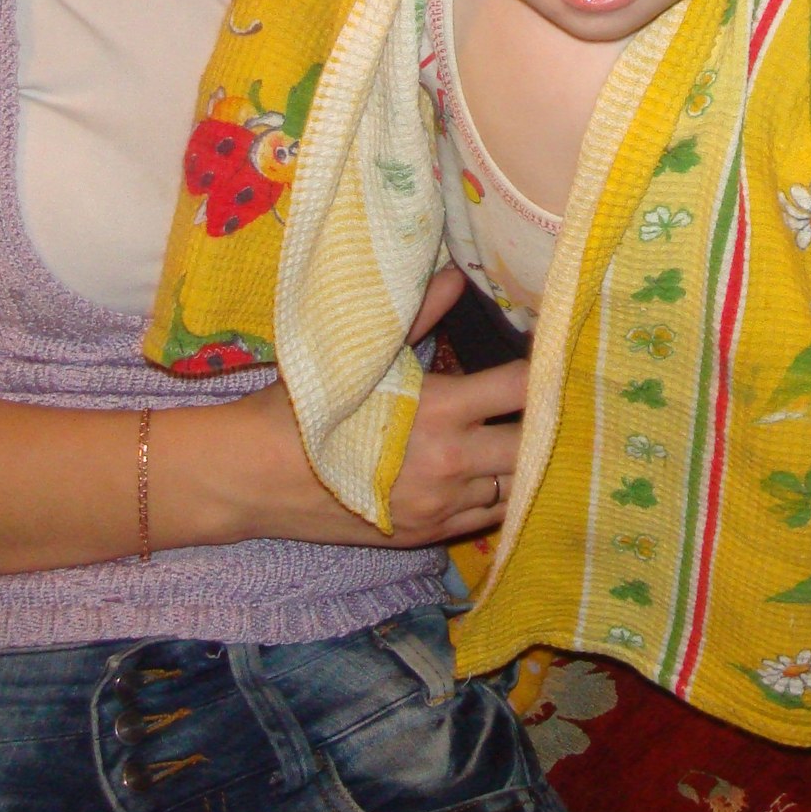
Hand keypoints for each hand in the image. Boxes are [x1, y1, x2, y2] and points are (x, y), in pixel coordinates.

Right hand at [190, 267, 526, 550]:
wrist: (256, 475)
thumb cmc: (306, 406)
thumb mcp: (363, 356)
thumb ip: (419, 316)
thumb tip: (458, 275)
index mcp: (439, 411)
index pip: (519, 390)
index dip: (544, 371)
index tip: (555, 357)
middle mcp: (449, 463)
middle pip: (530, 446)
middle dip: (541, 424)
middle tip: (549, 403)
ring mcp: (439, 507)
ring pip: (512, 487)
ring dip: (516, 462)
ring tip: (519, 437)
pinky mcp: (425, 536)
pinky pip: (485, 519)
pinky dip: (494, 495)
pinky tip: (489, 474)